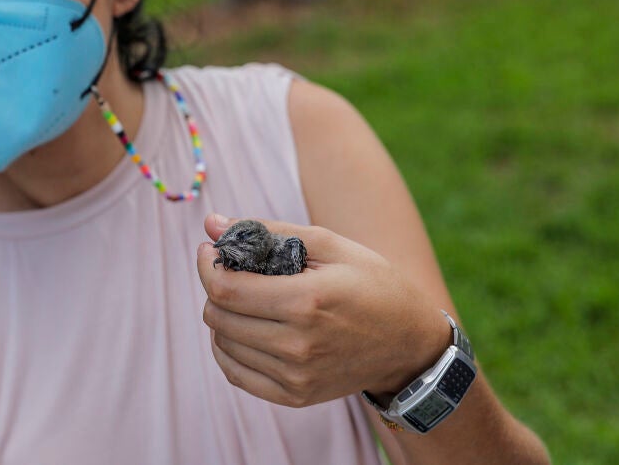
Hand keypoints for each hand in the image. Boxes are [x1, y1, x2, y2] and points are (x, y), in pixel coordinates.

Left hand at [196, 214, 451, 407]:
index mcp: (307, 301)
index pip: (226, 289)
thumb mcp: (331, 245)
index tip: (209, 250)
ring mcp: (296, 376)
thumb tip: (212, 223)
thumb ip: (269, 232)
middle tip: (231, 272)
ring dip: (223, 316)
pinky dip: (228, 348)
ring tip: (244, 299)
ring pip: (223, 344)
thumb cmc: (374, 285)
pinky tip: (243, 329)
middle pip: (219, 316)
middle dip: (215, 287)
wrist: (411, 345)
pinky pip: (235, 374)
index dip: (207, 265)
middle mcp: (298, 345)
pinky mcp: (295, 396)